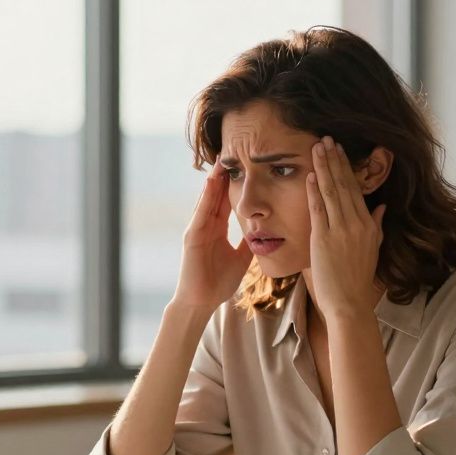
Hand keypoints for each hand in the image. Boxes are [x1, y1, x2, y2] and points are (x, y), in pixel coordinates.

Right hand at [171, 167, 252, 312]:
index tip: (244, 165)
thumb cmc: (218, 283)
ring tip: (221, 161)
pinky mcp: (192, 237)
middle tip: (231, 152)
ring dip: (213, 180)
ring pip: (207, 199)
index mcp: (216, 229)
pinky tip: (212, 183)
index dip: (234, 183)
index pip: (226, 200)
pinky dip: (206, 197)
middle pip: (215, 194)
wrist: (201, 302)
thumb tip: (264, 232)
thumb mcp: (240, 258)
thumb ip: (248, 243)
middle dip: (223, 174)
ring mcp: (197, 229)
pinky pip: (200, 212)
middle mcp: (205, 225)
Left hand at [306, 137, 386, 321]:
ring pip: (331, 192)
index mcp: (369, 224)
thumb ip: (377, 225)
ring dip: (323, 168)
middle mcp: (357, 223)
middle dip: (334, 160)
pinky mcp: (323, 238)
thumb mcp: (373, 249)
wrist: (349, 302)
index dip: (346, 168)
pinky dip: (313, 191)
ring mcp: (340, 230)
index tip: (339, 151)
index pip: (356, 189)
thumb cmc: (358, 279)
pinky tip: (309, 175)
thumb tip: (381, 207)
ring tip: (317, 148)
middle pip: (344, 185)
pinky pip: (318, 209)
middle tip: (326, 139)